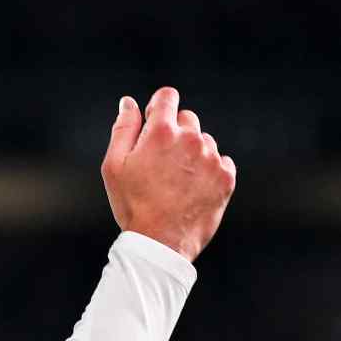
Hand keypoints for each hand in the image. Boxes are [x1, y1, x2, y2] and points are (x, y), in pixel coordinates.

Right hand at [100, 87, 236, 261]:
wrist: (160, 244)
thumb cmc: (132, 204)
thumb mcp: (114, 166)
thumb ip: (123, 128)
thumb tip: (129, 102)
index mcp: (161, 131)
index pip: (168, 96)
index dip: (159, 108)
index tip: (154, 125)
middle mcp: (190, 139)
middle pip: (187, 119)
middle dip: (175, 133)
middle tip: (162, 164)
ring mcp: (211, 158)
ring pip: (205, 141)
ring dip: (193, 153)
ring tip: (178, 182)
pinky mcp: (226, 177)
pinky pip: (222, 162)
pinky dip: (210, 171)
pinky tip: (194, 189)